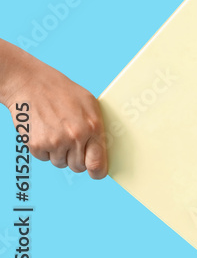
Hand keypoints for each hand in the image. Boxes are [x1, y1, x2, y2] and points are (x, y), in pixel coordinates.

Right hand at [0, 41, 107, 178]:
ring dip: (59, 153)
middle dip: (77, 159)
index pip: (97, 164)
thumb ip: (97, 128)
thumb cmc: (64, 92)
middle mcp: (75, 137)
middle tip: (73, 144)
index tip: (96, 172)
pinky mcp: (36, 145)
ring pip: (60, 163)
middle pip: (78, 167)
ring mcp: (54, 142)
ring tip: (58, 131)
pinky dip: (44, 149)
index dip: (97, 172)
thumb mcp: (90, 105)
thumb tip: (104, 151)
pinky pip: (44, 158)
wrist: (32, 84)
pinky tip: (45, 131)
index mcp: (93, 127)